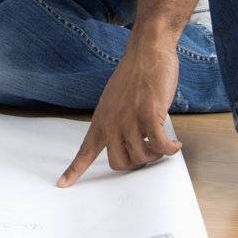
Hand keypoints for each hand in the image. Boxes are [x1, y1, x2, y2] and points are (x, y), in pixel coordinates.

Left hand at [57, 42, 181, 186]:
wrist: (146, 52)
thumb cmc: (134, 76)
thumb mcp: (115, 101)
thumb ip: (115, 122)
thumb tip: (128, 143)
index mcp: (100, 120)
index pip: (84, 151)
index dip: (74, 170)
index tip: (62, 185)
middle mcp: (111, 123)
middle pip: (118, 163)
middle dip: (136, 164)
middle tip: (149, 152)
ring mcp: (129, 120)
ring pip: (141, 157)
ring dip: (156, 155)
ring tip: (163, 143)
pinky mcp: (149, 116)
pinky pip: (160, 147)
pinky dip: (170, 149)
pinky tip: (175, 145)